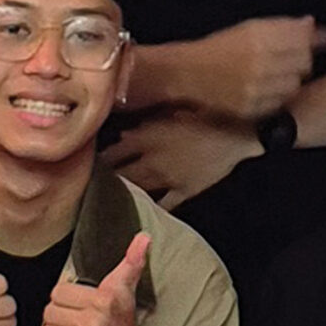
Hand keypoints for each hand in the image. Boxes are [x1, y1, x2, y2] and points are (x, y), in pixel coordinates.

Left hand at [40, 234, 151, 325]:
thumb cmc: (122, 321)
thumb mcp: (126, 288)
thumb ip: (131, 260)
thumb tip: (144, 237)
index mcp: (103, 301)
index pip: (58, 292)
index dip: (66, 297)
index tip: (79, 303)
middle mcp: (93, 325)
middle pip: (50, 312)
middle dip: (60, 315)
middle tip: (75, 319)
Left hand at [103, 111, 255, 207]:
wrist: (238, 135)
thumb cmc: (206, 114)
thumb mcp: (173, 110)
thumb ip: (146, 123)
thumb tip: (123, 134)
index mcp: (147, 136)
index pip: (112, 150)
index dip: (98, 156)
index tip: (87, 160)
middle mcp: (152, 160)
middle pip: (119, 173)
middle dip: (104, 178)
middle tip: (89, 183)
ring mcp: (167, 180)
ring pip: (137, 191)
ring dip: (122, 194)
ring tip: (106, 200)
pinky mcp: (184, 193)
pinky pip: (164, 206)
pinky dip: (152, 209)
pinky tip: (142, 214)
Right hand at [179, 16, 325, 120]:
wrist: (189, 73)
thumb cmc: (220, 47)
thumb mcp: (249, 29)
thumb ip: (283, 26)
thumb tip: (312, 24)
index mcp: (257, 38)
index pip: (301, 38)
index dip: (311, 38)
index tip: (316, 38)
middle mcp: (258, 63)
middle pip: (303, 61)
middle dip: (302, 57)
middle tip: (292, 56)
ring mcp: (255, 89)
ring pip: (295, 84)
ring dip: (291, 78)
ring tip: (276, 73)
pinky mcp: (251, 109)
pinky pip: (280, 102)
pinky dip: (279, 95)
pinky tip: (267, 87)